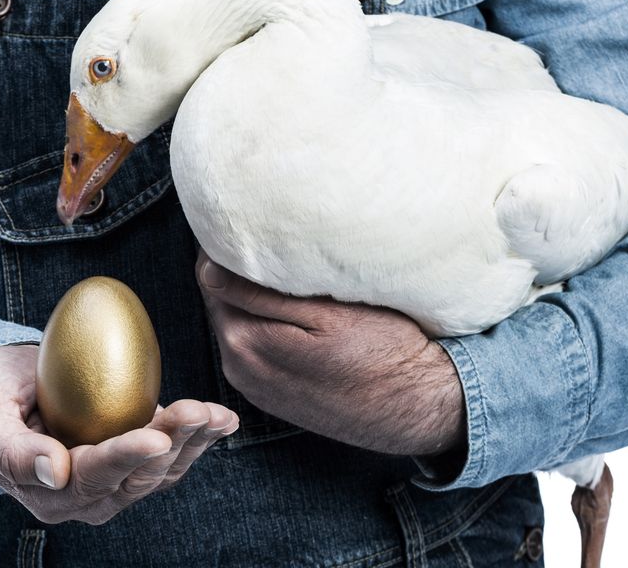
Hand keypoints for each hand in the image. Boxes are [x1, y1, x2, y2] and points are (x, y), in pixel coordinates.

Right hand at [0, 344, 237, 524]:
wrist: (11, 391)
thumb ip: (10, 449)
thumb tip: (53, 472)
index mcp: (49, 494)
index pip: (93, 476)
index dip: (126, 457)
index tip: (155, 435)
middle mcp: (89, 498)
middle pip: (138, 475)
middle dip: (173, 443)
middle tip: (197, 411)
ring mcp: (118, 484)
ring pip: (163, 470)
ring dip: (194, 442)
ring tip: (217, 415)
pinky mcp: (139, 465)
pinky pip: (174, 458)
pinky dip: (200, 438)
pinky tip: (223, 419)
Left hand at [196, 249, 465, 456]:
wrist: (418, 407)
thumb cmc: (383, 351)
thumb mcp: (326, 314)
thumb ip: (260, 296)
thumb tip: (209, 268)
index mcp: (245, 342)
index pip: (210, 275)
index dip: (227, 245)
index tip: (250, 220)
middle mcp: (239, 367)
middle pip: (220, 299)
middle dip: (236, 268)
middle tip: (267, 235)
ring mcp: (254, 385)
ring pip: (236, 321)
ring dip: (251, 296)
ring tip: (283, 268)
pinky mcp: (271, 394)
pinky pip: (253, 346)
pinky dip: (264, 322)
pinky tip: (293, 309)